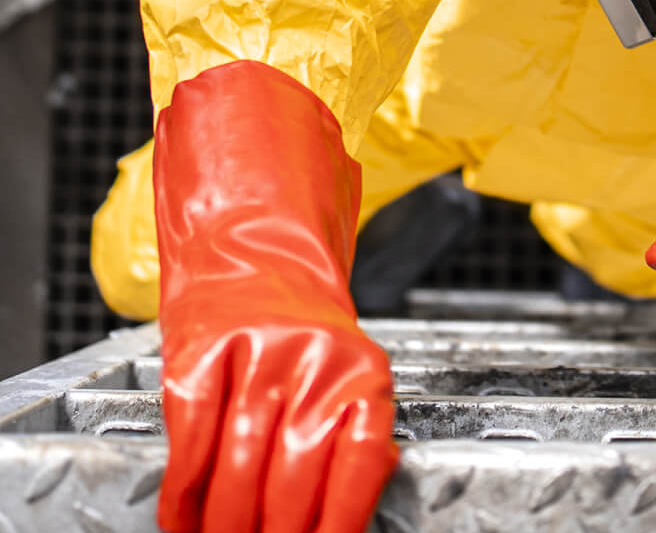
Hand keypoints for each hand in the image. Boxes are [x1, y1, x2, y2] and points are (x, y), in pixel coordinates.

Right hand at [160, 314, 396, 532]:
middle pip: (293, 478)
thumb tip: (347, 520)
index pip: (358, 464)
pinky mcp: (203, 354)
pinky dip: (182, 499)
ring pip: (237, 469)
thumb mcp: (346, 380)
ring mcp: (258, 355)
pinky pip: (191, 446)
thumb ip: (352, 441)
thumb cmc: (303, 339)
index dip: (338, 523)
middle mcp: (316, 361)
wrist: (257, 259)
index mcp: (363, 374)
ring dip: (224, 527)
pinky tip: (181, 523)